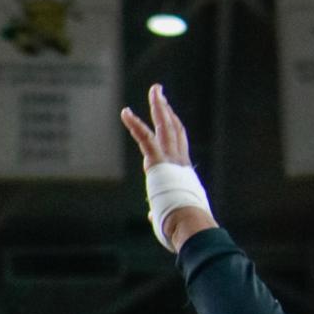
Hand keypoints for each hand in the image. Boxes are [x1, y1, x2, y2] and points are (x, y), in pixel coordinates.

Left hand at [120, 83, 215, 248]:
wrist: (187, 222)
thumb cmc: (181, 224)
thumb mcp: (169, 216)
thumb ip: (160, 213)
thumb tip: (154, 218)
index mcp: (182, 172)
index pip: (179, 145)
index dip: (174, 128)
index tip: (169, 115)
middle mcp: (179, 161)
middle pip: (174, 128)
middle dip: (167, 109)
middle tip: (160, 94)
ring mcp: (170, 159)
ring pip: (165, 126)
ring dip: (159, 106)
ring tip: (155, 90)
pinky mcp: (157, 162)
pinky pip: (145, 138)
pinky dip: (134, 124)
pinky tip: (125, 112)